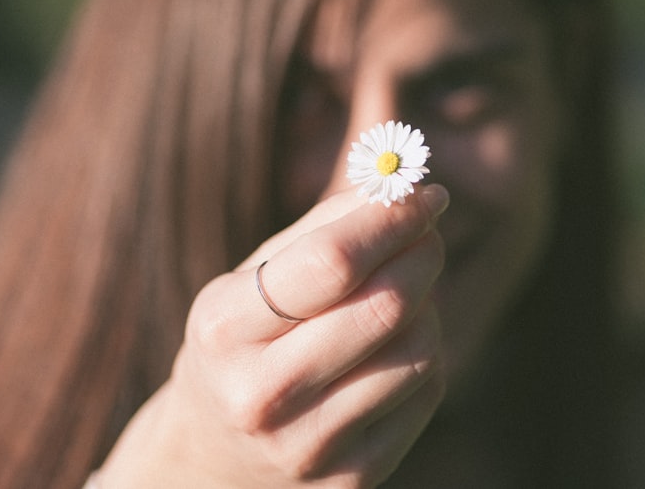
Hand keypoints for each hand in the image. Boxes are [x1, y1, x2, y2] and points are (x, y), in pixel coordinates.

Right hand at [95, 184, 449, 487]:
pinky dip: (426, 352)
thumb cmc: (244, 342)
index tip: (423, 190)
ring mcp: (308, 445)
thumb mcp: (254, 278)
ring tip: (401, 293)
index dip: (390, 218)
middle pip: (384, 305)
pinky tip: (396, 344)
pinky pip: (427, 390)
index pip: (331, 262)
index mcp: (224, 329)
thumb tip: (400, 184)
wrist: (216, 455)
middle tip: (428, 229)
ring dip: (427, 304)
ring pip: (418, 349)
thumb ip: (323, 227)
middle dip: (422, 251)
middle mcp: (261, 395)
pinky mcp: (352, 476)